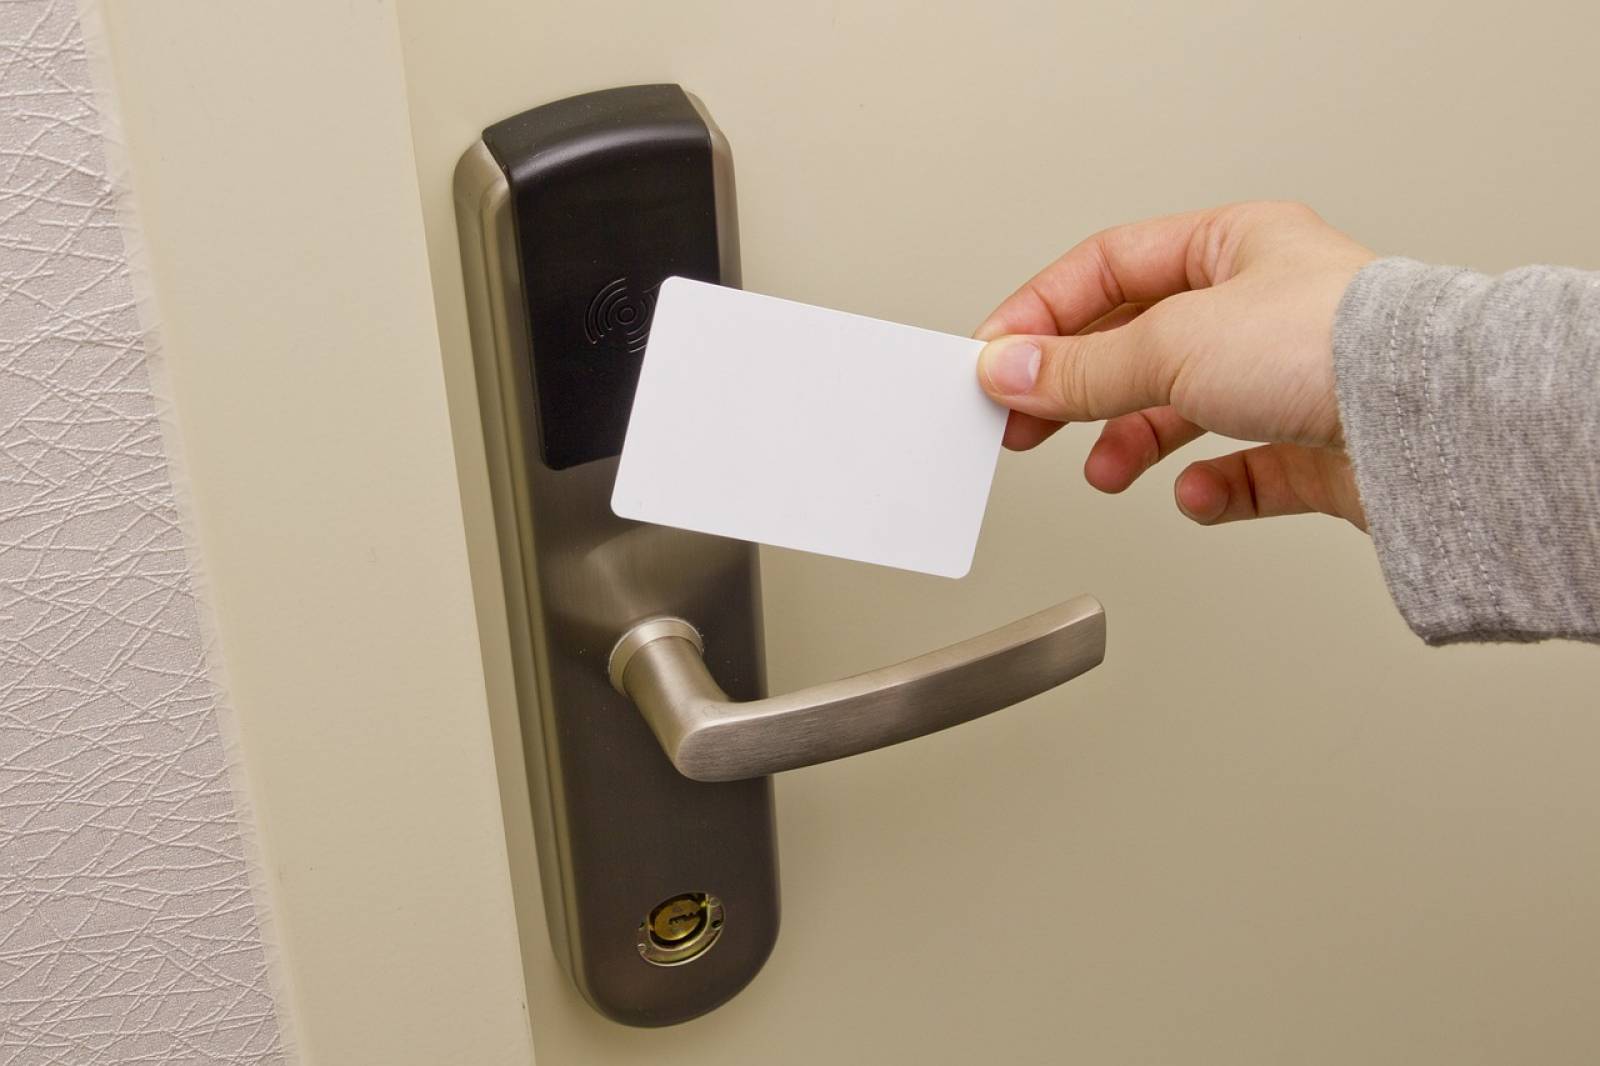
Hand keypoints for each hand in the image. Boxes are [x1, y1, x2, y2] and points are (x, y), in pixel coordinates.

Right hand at [975, 202, 1374, 528]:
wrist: (1434, 425)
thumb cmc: (1334, 345)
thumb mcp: (1172, 343)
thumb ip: (1080, 366)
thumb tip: (1009, 370)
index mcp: (1234, 245)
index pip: (1109, 267)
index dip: (1042, 313)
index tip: (995, 360)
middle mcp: (1264, 305)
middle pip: (1138, 342)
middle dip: (1077, 387)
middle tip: (1022, 424)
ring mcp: (1293, 376)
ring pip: (1185, 407)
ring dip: (1133, 442)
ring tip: (1104, 471)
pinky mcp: (1318, 445)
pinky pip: (1246, 468)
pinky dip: (1212, 486)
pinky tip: (1197, 493)